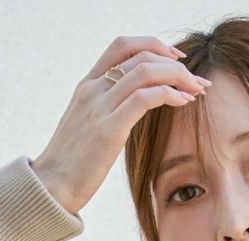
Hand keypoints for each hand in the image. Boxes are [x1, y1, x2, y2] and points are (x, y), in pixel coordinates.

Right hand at [31, 34, 209, 214]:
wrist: (51, 188)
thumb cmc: (71, 165)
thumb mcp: (87, 128)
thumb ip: (106, 112)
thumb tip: (130, 111)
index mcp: (87, 85)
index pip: (122, 45)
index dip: (153, 45)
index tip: (176, 58)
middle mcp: (93, 89)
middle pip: (140, 55)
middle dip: (175, 63)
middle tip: (197, 81)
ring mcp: (99, 107)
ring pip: (146, 71)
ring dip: (179, 77)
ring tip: (197, 91)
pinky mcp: (109, 129)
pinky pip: (146, 98)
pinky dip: (170, 94)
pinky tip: (183, 103)